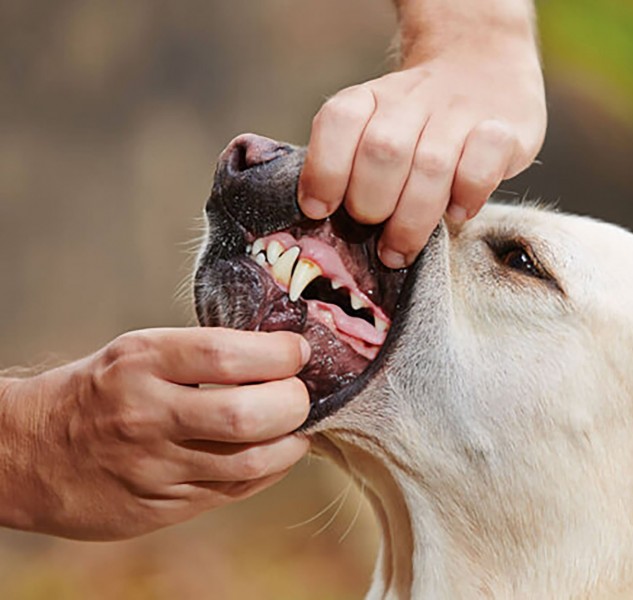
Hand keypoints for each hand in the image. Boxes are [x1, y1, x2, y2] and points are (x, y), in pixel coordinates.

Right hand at [0, 328, 309, 539]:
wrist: (27, 454)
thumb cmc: (97, 393)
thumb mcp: (136, 354)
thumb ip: (200, 356)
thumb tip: (277, 356)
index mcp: (141, 363)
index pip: (227, 355)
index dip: (279, 354)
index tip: (297, 351)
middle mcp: (148, 415)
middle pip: (247, 413)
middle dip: (294, 402)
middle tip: (301, 394)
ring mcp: (155, 466)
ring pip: (251, 461)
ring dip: (291, 442)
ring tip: (295, 427)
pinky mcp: (162, 505)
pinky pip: (235, 490)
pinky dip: (269, 470)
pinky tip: (274, 453)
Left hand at [298, 0, 545, 267]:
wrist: (484, 65)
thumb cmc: (421, 122)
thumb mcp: (378, 124)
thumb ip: (353, 164)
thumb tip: (326, 223)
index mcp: (372, 98)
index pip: (339, 121)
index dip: (325, 170)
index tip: (320, 210)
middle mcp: (414, 99)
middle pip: (383, 151)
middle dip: (372, 205)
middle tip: (375, 235)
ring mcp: (461, 112)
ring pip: (431, 166)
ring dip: (412, 220)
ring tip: (402, 250)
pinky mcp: (505, 130)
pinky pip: (481, 166)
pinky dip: (466, 196)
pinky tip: (458, 212)